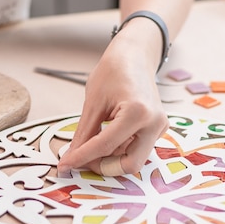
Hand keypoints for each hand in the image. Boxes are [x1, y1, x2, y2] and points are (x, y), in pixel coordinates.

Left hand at [57, 32, 168, 175]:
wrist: (133, 57)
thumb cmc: (112, 73)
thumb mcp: (92, 103)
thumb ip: (84, 133)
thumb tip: (72, 156)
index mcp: (137, 113)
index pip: (104, 146)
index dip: (81, 158)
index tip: (64, 166)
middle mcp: (154, 123)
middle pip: (129, 164)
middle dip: (104, 166)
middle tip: (82, 159)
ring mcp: (159, 127)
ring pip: (134, 159)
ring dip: (111, 158)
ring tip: (92, 142)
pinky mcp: (159, 129)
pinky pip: (137, 149)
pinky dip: (119, 149)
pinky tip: (106, 136)